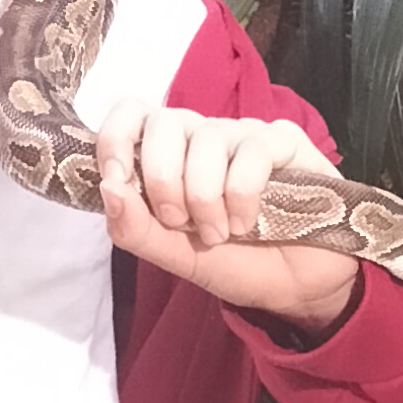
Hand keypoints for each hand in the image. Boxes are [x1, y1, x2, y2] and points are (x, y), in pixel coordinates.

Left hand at [96, 105, 363, 330]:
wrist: (294, 288)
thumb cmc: (232, 263)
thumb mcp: (172, 255)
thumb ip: (133, 227)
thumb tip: (108, 188)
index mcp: (168, 155)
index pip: (131, 115)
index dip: (116, 139)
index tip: (116, 179)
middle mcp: (203, 136)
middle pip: (164, 122)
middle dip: (164, 179)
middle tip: (180, 221)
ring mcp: (243, 135)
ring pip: (207, 139)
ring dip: (207, 198)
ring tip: (222, 233)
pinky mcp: (284, 140)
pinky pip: (252, 152)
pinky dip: (243, 196)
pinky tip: (250, 222)